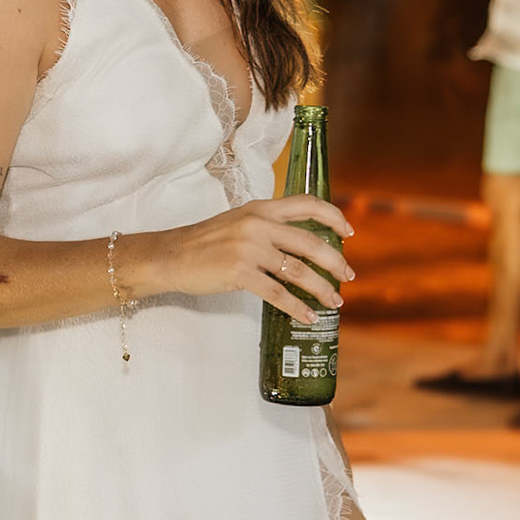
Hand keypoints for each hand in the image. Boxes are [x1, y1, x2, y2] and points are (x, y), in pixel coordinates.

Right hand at [156, 195, 354, 323]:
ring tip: (333, 301)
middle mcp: (257, 224)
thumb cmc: (204, 242)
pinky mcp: (239, 272)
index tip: (349, 231)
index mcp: (260, 209)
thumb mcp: (238, 222)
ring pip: (297, 270)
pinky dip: (297, 307)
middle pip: (309, 242)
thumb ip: (267, 226)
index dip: (333, 217)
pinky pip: (277, 293)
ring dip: (321, 288)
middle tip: (348, 276)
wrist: (170, 255)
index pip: (306, 204)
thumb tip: (300, 245)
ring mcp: (248, 248)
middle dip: (335, 262)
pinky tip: (307, 316)